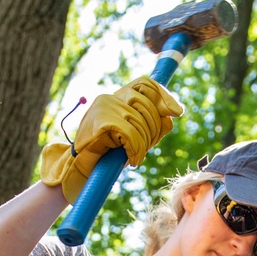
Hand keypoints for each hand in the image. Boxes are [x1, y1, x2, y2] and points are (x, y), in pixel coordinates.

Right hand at [40, 77, 182, 203]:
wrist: (80, 171)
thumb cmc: (108, 155)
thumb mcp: (136, 137)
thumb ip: (152, 123)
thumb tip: (173, 114)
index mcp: (117, 97)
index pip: (145, 84)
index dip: (163, 96)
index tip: (177, 112)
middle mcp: (110, 97)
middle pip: (147, 105)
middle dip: (153, 131)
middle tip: (143, 149)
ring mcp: (103, 108)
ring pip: (141, 121)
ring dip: (143, 145)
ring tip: (134, 157)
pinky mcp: (101, 122)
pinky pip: (131, 133)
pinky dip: (135, 149)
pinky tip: (131, 159)